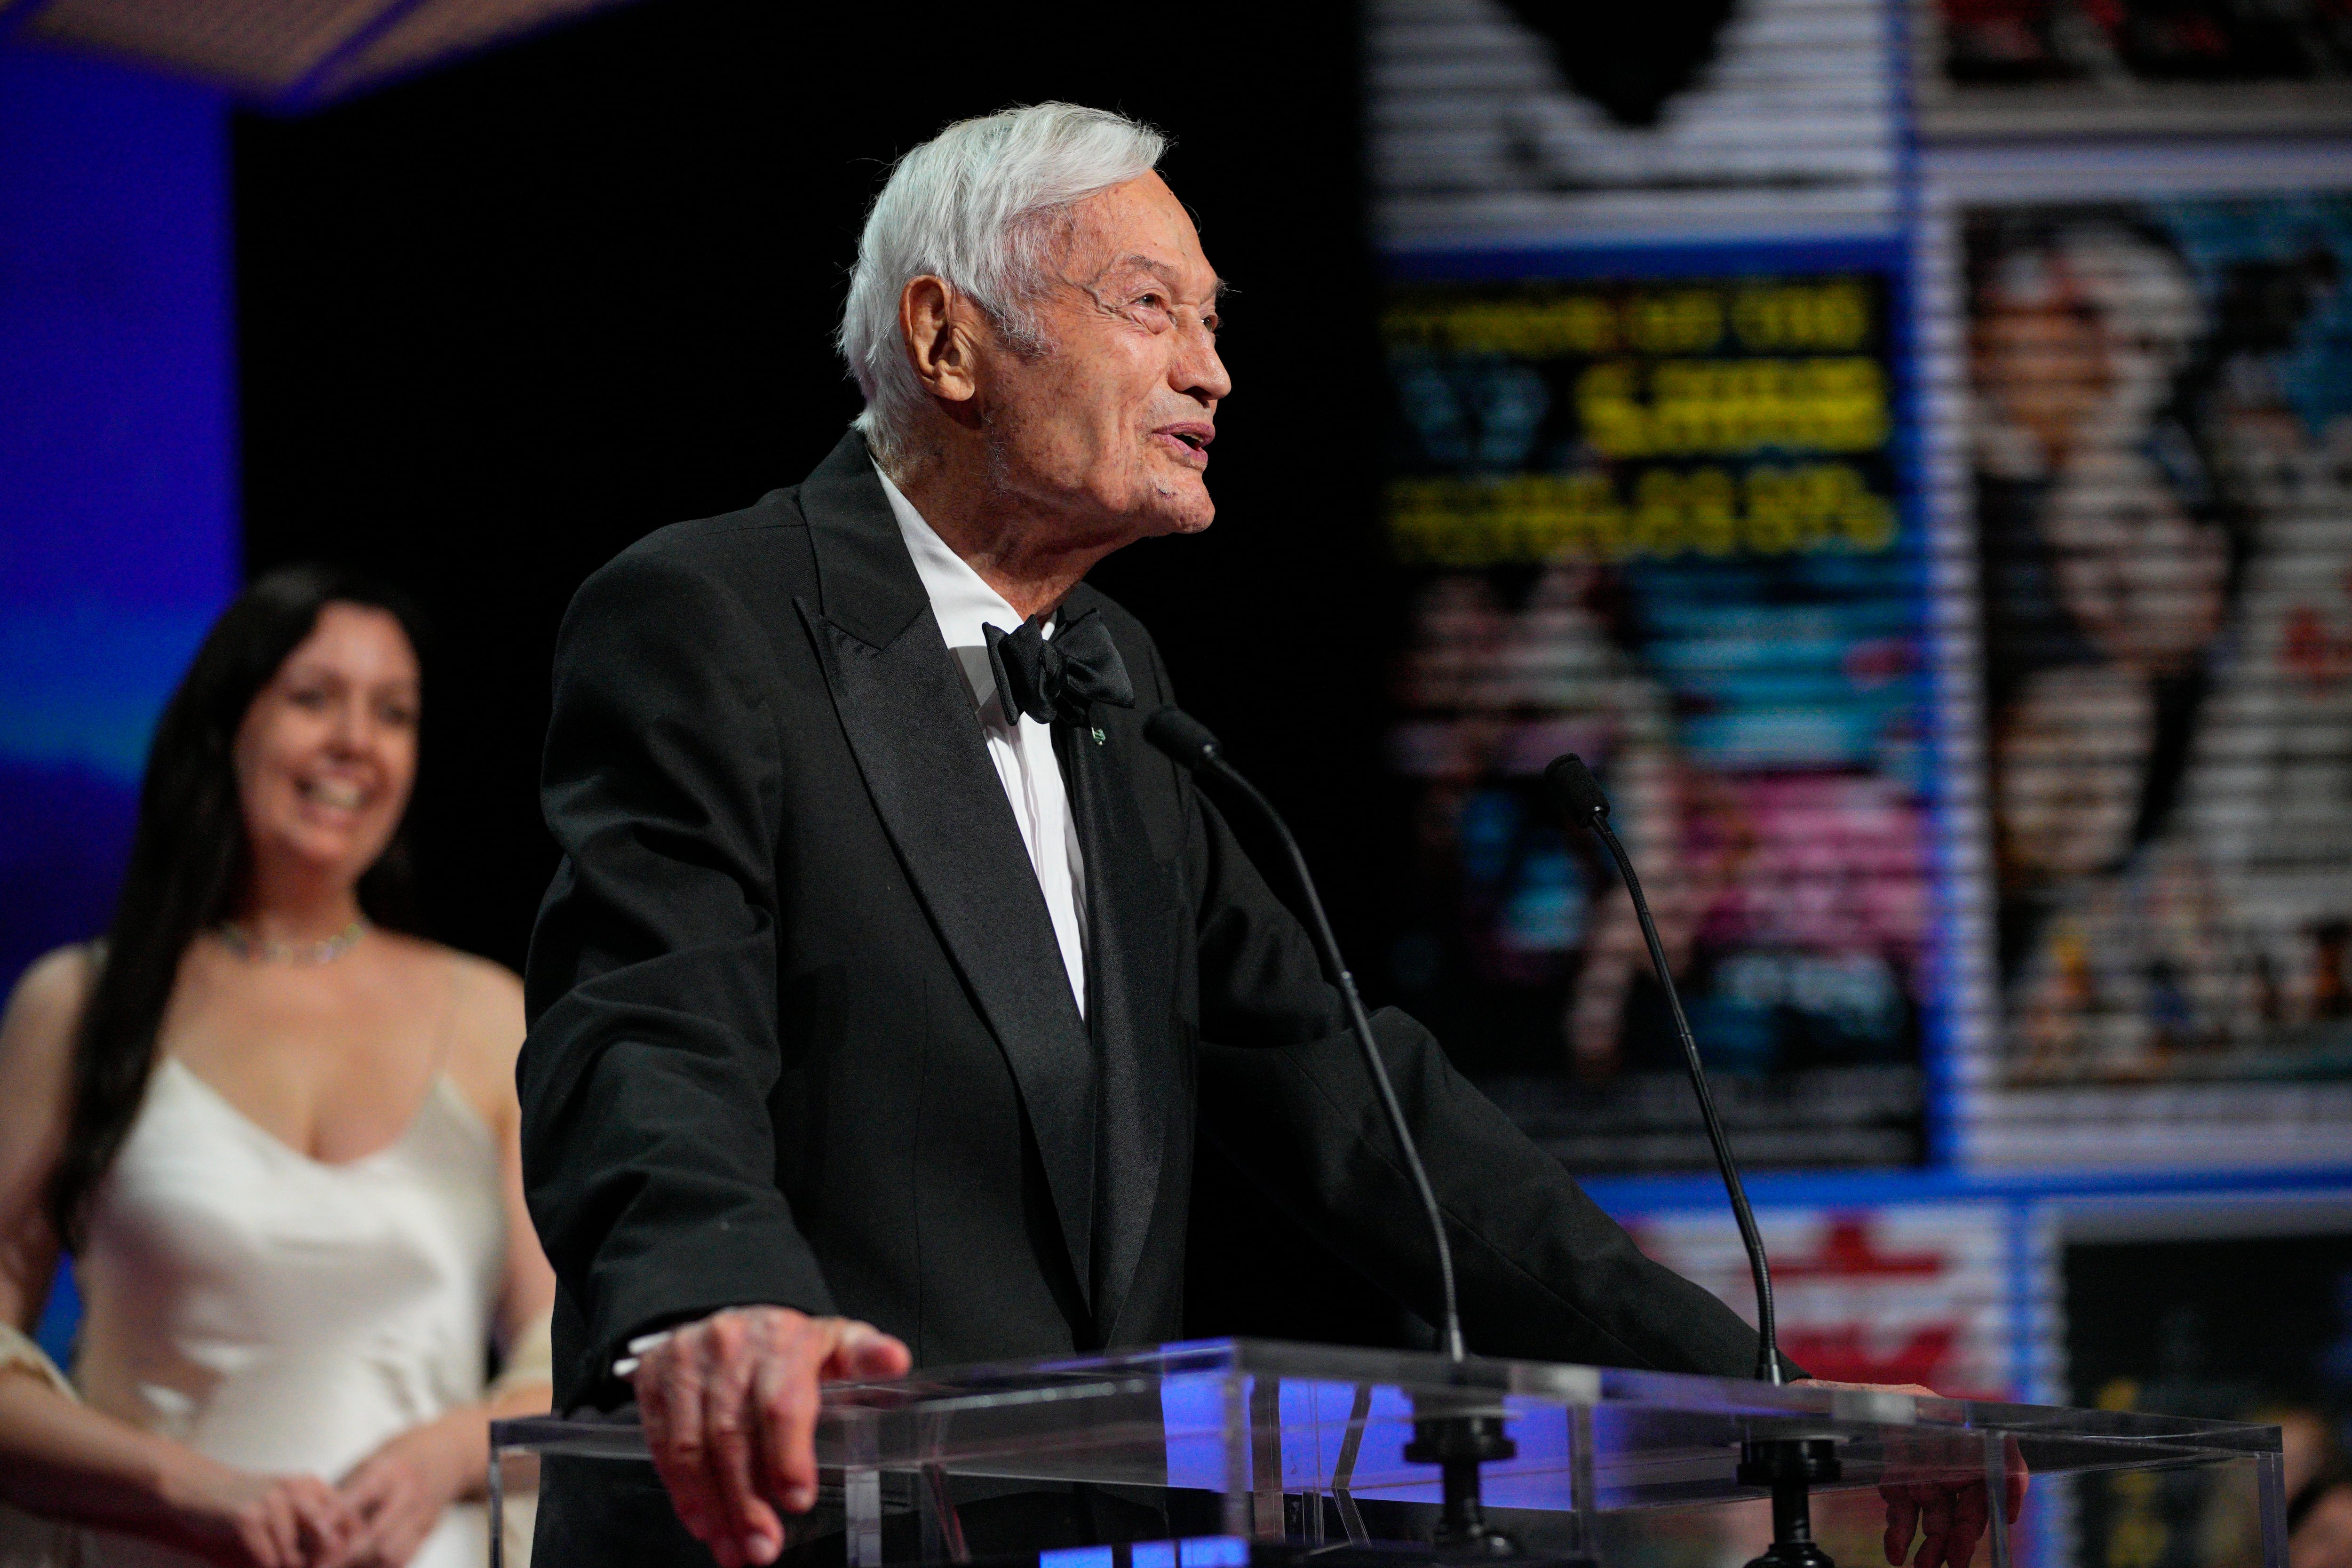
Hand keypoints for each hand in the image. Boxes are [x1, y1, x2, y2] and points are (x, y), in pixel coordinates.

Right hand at [162, 1460, 358, 1567]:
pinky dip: (265, 1566)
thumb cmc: (250, 1503)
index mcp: (312, 1485)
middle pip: (326, 1538)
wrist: (202, 1487)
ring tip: (278, 1563)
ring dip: (286, 1567)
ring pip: (293, 1554)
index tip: (334, 1561)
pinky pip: (268, 1557)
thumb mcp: (288, 1505)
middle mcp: (296, 1489)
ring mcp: (271, 1502)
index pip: (346, 1518)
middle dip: (319, 1562)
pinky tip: (260, 1562)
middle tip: (304, 1566)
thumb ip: (315, 1525)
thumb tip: (340, 1550)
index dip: (343, 1547)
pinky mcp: (247, 1517)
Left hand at [327, 1419, 474, 1567]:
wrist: (448, 1454)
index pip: (362, 1493)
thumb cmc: (397, 1459)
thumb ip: (343, 1491)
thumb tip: (309, 1520)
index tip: (316, 1531)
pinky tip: (362, 1566)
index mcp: (388, 1469)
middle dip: (346, 1555)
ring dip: (362, 1565)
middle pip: (378, 1534)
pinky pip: (403, 1560)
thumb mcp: (368, 1462)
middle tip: (319, 1565)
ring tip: (338, 1566)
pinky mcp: (427, 1532)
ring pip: (391, 1553)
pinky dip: (380, 1567)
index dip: (338, 1514)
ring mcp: (422, 1515)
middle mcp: (408, 1493)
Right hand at [633, 1306, 910, 1567]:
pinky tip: (703, 1522)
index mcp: (782, 1339)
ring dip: (712, 1507)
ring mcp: (686, 1361)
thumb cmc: (791, 1346)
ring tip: (734, 1549)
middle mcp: (730, 1346)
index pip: (781, 1404)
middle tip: (763, 1548)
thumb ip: (866, 1355)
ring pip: (691, 1446)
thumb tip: (895, 1360)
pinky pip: (663, 1444)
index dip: (788, 1456)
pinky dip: (681, 1491)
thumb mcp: (836, 1342)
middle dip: (746, 1501)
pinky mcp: (654, 1378)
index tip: (798, 1500)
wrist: (734, 1319)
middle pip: (732, 1434)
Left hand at [1792, 1381, 2028, 1567]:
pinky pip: (1910, 1516)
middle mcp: (1941, 1452)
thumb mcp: (1879, 1400)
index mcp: (1947, 1425)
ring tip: (1924, 1567)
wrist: (1816, 1405)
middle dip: (1965, 1533)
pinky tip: (1895, 1553)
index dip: (2011, 1484)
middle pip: (1969, 1497)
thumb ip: (1906, 1416)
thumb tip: (1920, 1431)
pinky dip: (1903, 1536)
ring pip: (1941, 1514)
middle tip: (1956, 1561)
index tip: (2007, 1516)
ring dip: (1936, 1544)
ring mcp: (1921, 1471)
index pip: (1997, 1453)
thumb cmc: (1851, 1397)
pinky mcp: (1899, 1485)